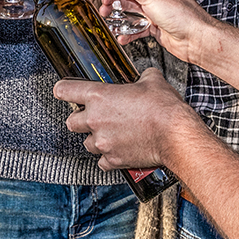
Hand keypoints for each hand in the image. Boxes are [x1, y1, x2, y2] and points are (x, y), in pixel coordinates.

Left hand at [55, 67, 199, 169]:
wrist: (175, 135)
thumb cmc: (164, 108)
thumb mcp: (152, 81)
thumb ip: (142, 77)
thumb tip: (145, 76)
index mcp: (99, 96)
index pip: (64, 90)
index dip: (63, 89)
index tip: (63, 91)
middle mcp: (95, 120)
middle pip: (71, 122)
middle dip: (81, 120)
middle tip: (95, 117)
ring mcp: (103, 142)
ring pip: (87, 143)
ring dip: (95, 138)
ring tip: (111, 134)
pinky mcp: (113, 159)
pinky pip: (102, 161)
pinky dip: (108, 157)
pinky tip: (119, 149)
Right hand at [92, 0, 215, 59]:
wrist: (196, 39)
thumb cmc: (181, 14)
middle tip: (104, 3)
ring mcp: (152, 5)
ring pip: (126, 5)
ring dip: (115, 12)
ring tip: (108, 17)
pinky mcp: (152, 22)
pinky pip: (133, 23)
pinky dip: (126, 29)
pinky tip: (122, 35)